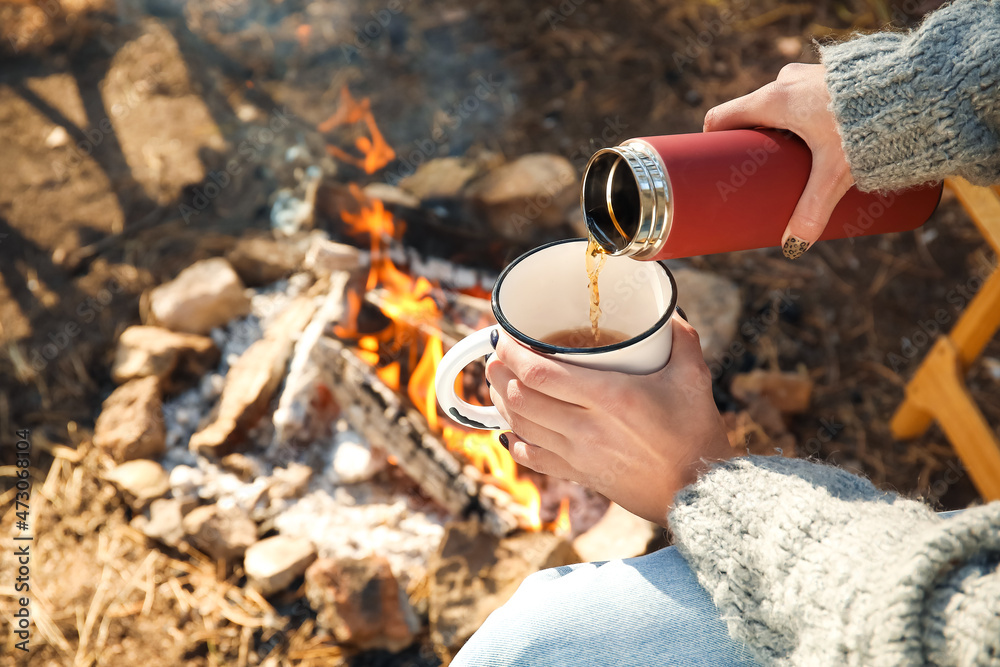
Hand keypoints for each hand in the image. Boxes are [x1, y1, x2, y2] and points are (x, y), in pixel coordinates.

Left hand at [485, 316, 732, 525]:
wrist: (699, 490)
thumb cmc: (696, 433)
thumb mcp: (693, 376)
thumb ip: (680, 338)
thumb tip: (667, 311)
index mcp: (609, 397)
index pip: (539, 372)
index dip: (512, 352)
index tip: (505, 335)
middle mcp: (586, 426)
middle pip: (520, 397)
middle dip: (498, 372)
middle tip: (496, 353)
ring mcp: (578, 454)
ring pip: (520, 426)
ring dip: (501, 402)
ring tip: (498, 382)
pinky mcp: (579, 474)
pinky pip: (533, 458)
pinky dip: (515, 440)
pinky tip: (511, 427)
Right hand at [704, 63, 853, 258]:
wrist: (915, 87)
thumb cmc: (870, 125)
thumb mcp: (835, 174)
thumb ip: (812, 211)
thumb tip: (794, 247)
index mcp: (773, 100)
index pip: (722, 117)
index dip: (712, 140)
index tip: (714, 162)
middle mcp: (786, 81)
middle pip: (751, 114)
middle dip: (752, 142)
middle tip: (759, 171)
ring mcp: (809, 74)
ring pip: (780, 103)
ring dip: (779, 127)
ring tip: (791, 158)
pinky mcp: (832, 73)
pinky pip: (803, 94)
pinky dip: (802, 114)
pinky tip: (814, 132)